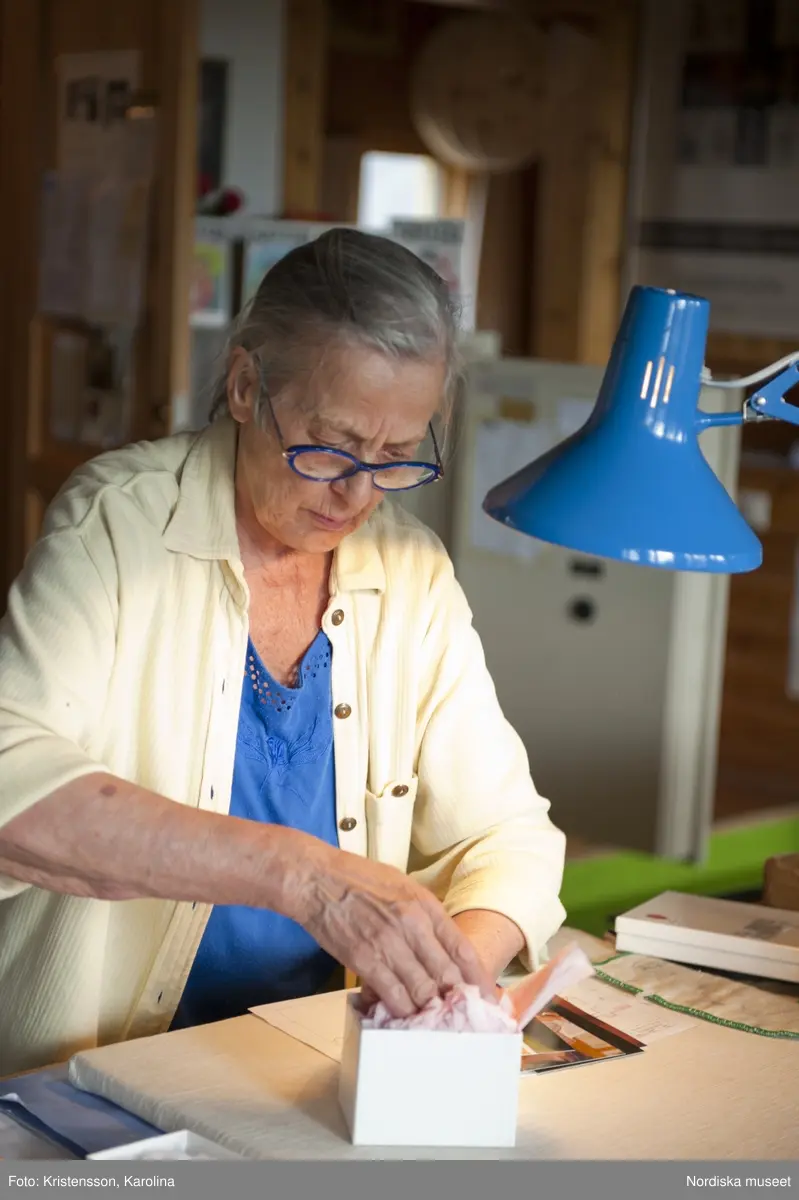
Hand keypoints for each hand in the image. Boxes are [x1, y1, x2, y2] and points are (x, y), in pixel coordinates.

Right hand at [294, 844, 493, 1016]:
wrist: (316, 879)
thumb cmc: (357, 879)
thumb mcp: (403, 887)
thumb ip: (424, 916)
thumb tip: (440, 946)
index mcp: (425, 905)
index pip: (463, 949)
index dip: (479, 979)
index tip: (489, 997)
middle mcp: (413, 925)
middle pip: (447, 975)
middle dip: (458, 1001)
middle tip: (465, 1019)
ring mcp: (389, 944)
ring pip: (422, 991)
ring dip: (430, 1011)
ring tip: (436, 1024)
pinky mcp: (364, 960)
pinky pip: (392, 995)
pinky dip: (402, 1011)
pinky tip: (405, 1018)